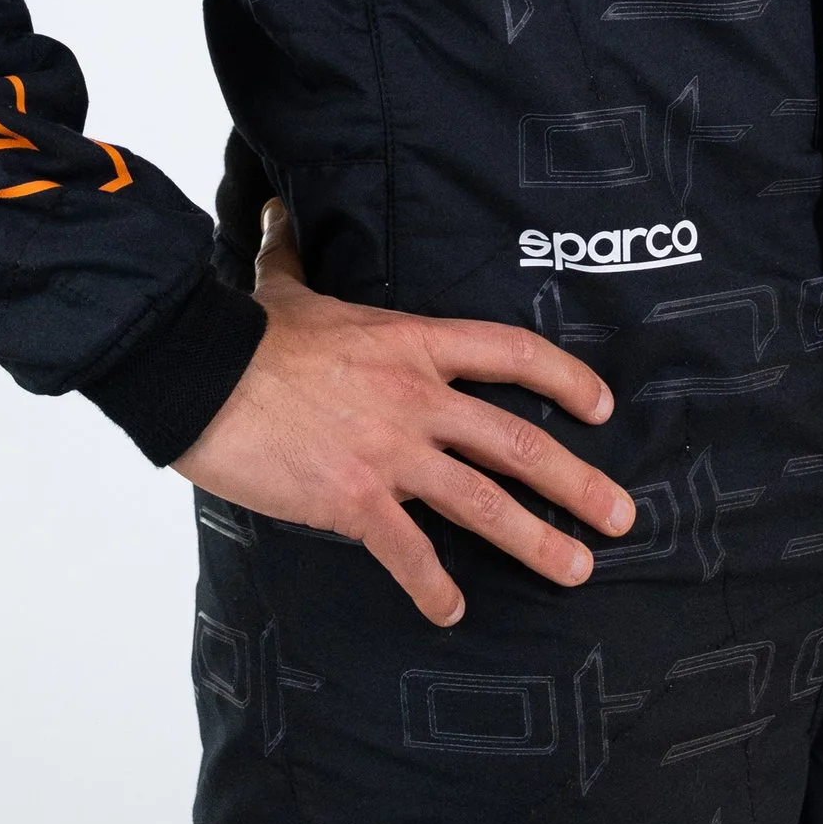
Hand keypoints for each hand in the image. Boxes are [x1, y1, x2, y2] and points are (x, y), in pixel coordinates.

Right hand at [171, 201, 634, 623]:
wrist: (200, 375)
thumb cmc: (246, 333)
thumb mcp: (286, 286)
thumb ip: (295, 253)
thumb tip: (279, 211)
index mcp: (413, 344)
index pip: (510, 353)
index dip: (564, 379)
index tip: (602, 408)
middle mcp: (417, 399)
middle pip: (517, 441)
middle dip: (577, 482)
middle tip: (622, 515)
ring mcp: (390, 453)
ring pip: (483, 502)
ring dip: (536, 540)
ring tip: (577, 569)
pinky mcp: (353, 500)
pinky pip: (408, 553)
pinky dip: (433, 588)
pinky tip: (450, 611)